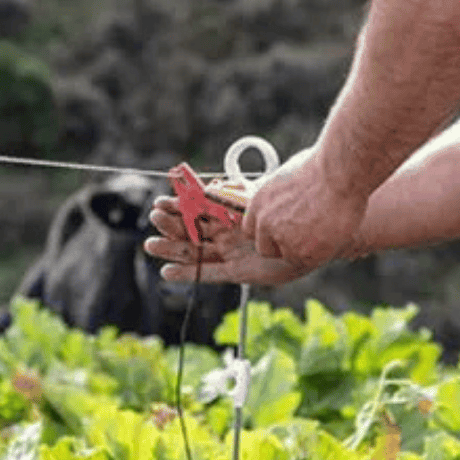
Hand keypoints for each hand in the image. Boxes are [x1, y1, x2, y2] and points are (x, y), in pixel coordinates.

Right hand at [144, 195, 302, 286]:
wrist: (308, 232)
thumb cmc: (284, 210)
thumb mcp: (252, 197)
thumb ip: (229, 194)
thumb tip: (206, 186)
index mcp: (229, 214)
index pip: (197, 211)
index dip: (178, 208)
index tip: (158, 203)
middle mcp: (227, 235)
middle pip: (192, 232)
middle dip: (171, 227)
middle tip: (153, 220)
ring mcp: (231, 253)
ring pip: (195, 252)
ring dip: (172, 250)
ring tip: (151, 246)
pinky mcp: (238, 272)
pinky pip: (209, 273)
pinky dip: (188, 273)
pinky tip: (167, 272)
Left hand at [242, 145, 367, 270]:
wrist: (339, 175)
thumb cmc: (321, 169)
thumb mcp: (287, 178)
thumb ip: (279, 198)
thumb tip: (284, 204)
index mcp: (258, 203)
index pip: (251, 230)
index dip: (268, 232)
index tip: (283, 230)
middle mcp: (265, 224)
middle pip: (264, 249)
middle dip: (282, 246)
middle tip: (305, 236)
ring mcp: (282, 240)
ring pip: (289, 256)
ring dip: (304, 249)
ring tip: (325, 229)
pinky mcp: (301, 253)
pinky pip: (309, 261)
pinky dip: (320, 252)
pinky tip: (332, 234)